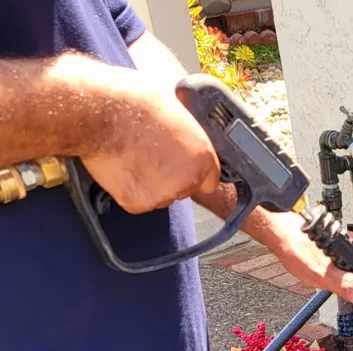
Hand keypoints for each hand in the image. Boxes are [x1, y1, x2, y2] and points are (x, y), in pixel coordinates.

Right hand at [80, 63, 219, 213]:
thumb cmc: (131, 100)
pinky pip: (138, 199)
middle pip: (185, 188)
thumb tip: (186, 134)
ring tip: (132, 155)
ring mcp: (163, 195)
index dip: (194, 171)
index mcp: (202, 156)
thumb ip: (187, 132)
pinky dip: (129, 187)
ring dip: (151, 182)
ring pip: (162, 196)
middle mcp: (188, 180)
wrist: (96, 110)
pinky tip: (120, 165)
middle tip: (150, 152)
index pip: (210, 180)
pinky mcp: (138, 202)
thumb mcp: (174, 107)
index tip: (183, 165)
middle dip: (171, 176)